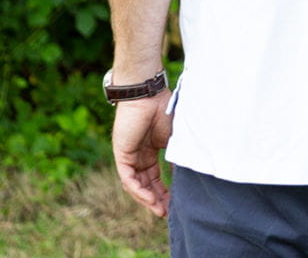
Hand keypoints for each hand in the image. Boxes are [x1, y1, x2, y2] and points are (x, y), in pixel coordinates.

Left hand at [111, 89, 173, 217]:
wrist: (148, 93)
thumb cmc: (163, 108)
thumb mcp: (174, 137)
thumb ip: (177, 155)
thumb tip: (186, 175)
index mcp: (150, 150)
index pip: (155, 178)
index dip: (164, 191)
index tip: (174, 204)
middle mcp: (138, 155)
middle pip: (146, 184)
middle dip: (157, 199)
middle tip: (168, 213)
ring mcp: (129, 155)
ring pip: (136, 185)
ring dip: (148, 198)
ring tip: (160, 210)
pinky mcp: (122, 154)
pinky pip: (128, 178)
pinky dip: (138, 190)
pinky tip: (150, 198)